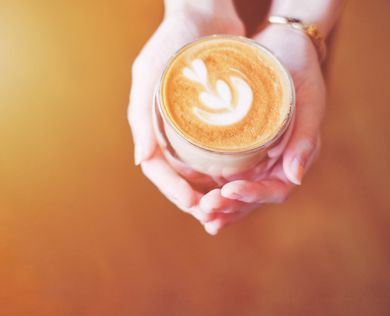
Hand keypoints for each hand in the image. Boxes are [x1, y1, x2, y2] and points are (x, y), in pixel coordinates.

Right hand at [128, 3, 246, 230]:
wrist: (205, 11)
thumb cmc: (175, 38)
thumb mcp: (152, 72)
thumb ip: (143, 115)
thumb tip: (141, 162)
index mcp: (152, 122)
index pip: (159, 168)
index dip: (174, 191)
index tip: (194, 206)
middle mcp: (172, 127)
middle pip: (181, 174)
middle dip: (195, 198)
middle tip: (214, 216)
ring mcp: (194, 123)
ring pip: (201, 167)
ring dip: (212, 189)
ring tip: (229, 205)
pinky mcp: (216, 116)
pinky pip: (220, 149)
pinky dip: (227, 168)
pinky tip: (242, 179)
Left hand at [200, 25, 324, 231]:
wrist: (284, 47)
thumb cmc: (298, 71)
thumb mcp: (308, 101)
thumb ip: (304, 139)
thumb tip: (295, 178)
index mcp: (296, 157)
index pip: (277, 189)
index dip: (254, 195)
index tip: (230, 190)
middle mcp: (277, 164)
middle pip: (255, 198)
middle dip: (232, 206)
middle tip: (207, 209)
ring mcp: (259, 160)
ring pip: (240, 193)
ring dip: (222, 206)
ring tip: (201, 212)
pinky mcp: (243, 151)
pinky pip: (229, 176)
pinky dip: (215, 189)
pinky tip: (198, 199)